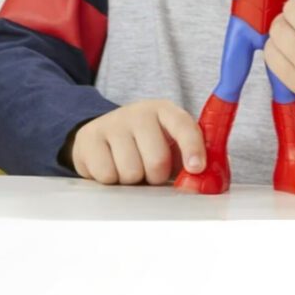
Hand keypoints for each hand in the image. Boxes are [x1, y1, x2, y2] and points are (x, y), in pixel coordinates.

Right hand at [69, 100, 204, 184]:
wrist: (104, 136)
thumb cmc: (146, 147)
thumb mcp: (171, 146)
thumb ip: (192, 162)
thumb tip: (206, 183)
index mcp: (164, 111)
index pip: (182, 125)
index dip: (192, 147)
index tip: (196, 168)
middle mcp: (138, 113)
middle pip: (157, 160)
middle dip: (156, 176)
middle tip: (150, 171)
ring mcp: (111, 123)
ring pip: (130, 172)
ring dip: (132, 180)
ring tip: (129, 168)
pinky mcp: (88, 138)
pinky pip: (106, 175)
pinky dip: (111, 179)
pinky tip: (111, 166)